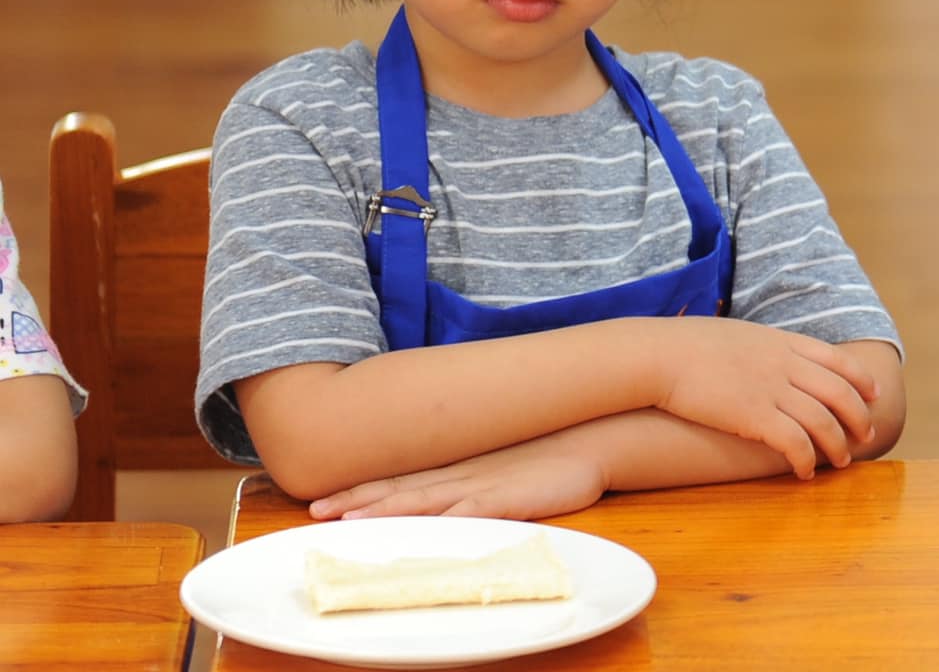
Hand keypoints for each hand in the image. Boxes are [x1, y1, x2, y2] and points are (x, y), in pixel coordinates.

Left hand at [308, 440, 605, 522]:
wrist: (591, 439)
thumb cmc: (550, 455)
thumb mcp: (502, 466)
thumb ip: (473, 480)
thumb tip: (447, 494)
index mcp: (458, 469)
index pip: (399, 480)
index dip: (360, 491)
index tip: (322, 502)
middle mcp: (460, 477)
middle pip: (399, 489)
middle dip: (356, 501)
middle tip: (315, 510)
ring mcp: (480, 487)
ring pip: (422, 500)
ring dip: (385, 510)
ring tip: (348, 519)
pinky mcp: (504, 499)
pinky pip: (466, 514)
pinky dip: (439, 523)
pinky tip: (419, 531)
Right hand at [656, 318, 878, 478]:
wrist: (661, 355)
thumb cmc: (688, 346)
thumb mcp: (737, 336)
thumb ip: (761, 348)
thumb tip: (765, 359)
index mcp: (782, 342)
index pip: (837, 359)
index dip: (860, 379)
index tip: (872, 395)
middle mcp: (785, 364)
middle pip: (840, 392)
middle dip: (859, 417)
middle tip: (867, 437)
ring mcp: (772, 389)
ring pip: (824, 421)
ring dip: (838, 445)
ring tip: (841, 462)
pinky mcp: (754, 416)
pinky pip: (795, 443)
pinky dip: (806, 460)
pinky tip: (804, 473)